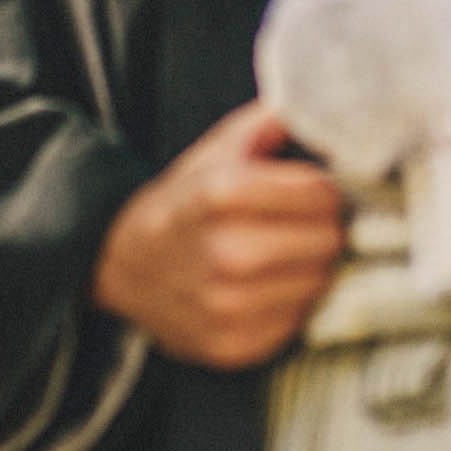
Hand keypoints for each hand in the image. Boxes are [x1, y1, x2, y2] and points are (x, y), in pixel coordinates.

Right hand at [94, 100, 346, 369]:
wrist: (121, 263)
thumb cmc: (185, 201)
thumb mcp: (219, 147)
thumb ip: (274, 120)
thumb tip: (329, 104)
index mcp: (223, 193)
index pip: (323, 194)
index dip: (326, 189)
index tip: (316, 191)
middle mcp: (227, 254)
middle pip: (329, 241)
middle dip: (325, 228)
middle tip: (306, 225)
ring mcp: (228, 306)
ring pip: (319, 284)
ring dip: (312, 268)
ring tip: (286, 256)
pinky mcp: (231, 347)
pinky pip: (297, 323)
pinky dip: (291, 304)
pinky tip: (268, 288)